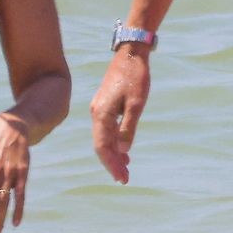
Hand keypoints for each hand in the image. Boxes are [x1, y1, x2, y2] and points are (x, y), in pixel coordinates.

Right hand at [90, 48, 150, 182]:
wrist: (131, 53)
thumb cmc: (135, 76)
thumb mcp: (136, 103)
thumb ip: (128, 127)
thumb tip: (123, 150)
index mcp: (101, 113)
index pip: (102, 146)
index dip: (111, 164)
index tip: (122, 178)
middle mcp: (96, 112)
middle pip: (101, 145)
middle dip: (112, 163)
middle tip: (125, 179)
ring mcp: (99, 108)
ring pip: (104, 138)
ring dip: (114, 154)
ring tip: (125, 169)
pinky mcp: (105, 104)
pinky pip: (106, 129)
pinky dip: (114, 142)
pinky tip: (124, 151)